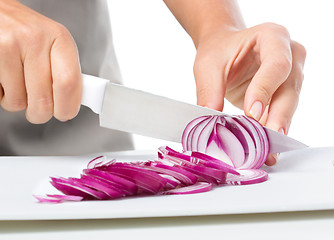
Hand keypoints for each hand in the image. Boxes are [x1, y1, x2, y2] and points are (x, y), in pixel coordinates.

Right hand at [0, 0, 81, 122]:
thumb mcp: (53, 44)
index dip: (67, 107)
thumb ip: (65, 70)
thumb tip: (75, 101)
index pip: (69, 83)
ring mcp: (11, 45)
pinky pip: (1, 95)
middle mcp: (36, 39)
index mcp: (60, 39)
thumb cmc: (26, 32)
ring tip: (18, 84)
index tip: (65, 113)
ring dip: (19, 102)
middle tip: (38, 108)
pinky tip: (6, 79)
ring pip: (19, 102)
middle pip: (44, 100)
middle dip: (41, 113)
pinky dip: (3, 95)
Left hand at [193, 23, 305, 164]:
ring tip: (266, 152)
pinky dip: (272, 131)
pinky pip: (282, 114)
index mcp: (273, 37)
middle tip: (266, 140)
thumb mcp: (208, 65)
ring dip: (276, 129)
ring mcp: (292, 76)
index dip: (265, 90)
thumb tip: (210, 122)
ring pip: (290, 105)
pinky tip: (265, 149)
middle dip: (278, 117)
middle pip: (290, 88)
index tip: (252, 113)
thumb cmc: (218, 51)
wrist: (224, 49)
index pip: (277, 65)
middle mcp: (290, 55)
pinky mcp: (285, 95)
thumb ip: (209, 91)